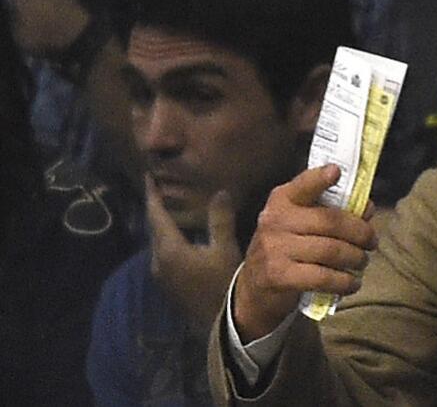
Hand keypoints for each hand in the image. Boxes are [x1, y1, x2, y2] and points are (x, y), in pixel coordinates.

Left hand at [146, 176, 243, 331]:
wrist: (218, 324)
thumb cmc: (223, 284)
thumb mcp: (225, 249)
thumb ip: (220, 220)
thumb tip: (219, 191)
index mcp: (169, 249)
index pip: (156, 216)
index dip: (152, 195)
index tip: (147, 177)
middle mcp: (158, 260)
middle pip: (153, 228)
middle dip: (155, 208)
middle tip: (159, 189)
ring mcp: (161, 274)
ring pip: (157, 242)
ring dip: (162, 225)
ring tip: (170, 208)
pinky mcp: (168, 283)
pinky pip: (163, 253)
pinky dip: (168, 239)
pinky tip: (180, 236)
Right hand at [233, 164, 376, 340]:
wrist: (254, 286)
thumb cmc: (287, 247)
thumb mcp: (301, 223)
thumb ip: (331, 211)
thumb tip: (367, 208)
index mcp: (283, 200)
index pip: (304, 185)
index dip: (320, 179)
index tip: (336, 172)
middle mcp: (275, 220)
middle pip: (330, 222)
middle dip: (360, 232)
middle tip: (372, 242)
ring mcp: (275, 248)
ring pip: (330, 250)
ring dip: (355, 258)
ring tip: (363, 261)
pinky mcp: (278, 276)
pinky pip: (322, 277)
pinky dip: (343, 281)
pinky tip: (353, 283)